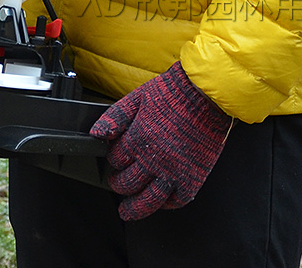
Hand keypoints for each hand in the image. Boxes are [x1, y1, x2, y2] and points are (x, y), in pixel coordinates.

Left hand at [90, 62, 231, 220]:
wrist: (205, 93)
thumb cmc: (173, 92)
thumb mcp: (137, 97)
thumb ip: (115, 116)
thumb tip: (96, 133)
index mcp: (138, 138)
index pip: (116, 160)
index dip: (113, 160)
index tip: (116, 159)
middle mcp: (154, 159)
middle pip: (128, 183)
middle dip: (119, 184)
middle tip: (118, 183)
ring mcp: (174, 171)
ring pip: (149, 200)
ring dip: (135, 208)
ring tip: (127, 210)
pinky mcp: (194, 177)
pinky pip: (177, 200)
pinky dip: (167, 204)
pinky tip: (160, 202)